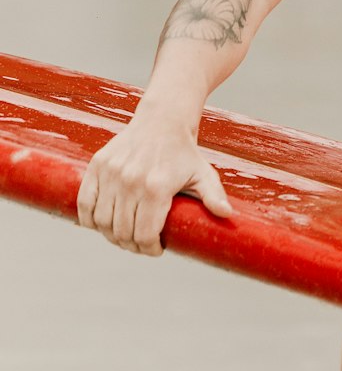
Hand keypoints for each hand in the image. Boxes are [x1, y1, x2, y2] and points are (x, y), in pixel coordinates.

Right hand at [76, 114, 231, 257]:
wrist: (162, 121)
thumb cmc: (184, 152)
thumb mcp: (203, 173)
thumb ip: (213, 195)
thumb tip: (227, 215)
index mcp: (157, 187)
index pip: (145, 234)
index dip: (149, 249)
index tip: (155, 249)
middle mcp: (131, 181)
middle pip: (122, 231)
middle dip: (132, 245)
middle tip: (141, 245)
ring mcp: (111, 173)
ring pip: (102, 221)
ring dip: (111, 236)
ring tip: (124, 236)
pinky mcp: (97, 166)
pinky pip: (85, 203)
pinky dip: (89, 220)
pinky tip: (101, 225)